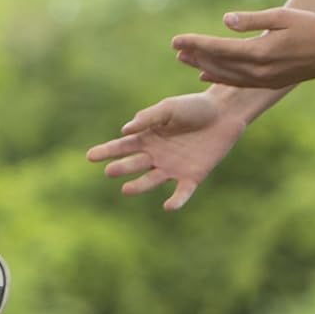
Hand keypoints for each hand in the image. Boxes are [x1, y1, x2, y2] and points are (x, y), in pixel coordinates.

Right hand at [86, 91, 244, 210]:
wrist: (224, 113)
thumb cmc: (194, 107)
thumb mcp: (169, 108)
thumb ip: (148, 118)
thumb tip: (124, 131)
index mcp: (148, 138)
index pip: (122, 147)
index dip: (106, 151)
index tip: (89, 156)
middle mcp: (157, 156)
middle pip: (134, 164)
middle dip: (121, 168)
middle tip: (109, 171)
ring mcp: (173, 168)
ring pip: (152, 181)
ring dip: (139, 186)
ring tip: (126, 189)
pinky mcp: (193, 177)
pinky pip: (182, 192)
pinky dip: (176, 201)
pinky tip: (168, 206)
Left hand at [173, 7, 314, 88]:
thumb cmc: (311, 25)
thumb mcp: (281, 16)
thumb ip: (251, 20)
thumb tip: (225, 20)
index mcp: (261, 52)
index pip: (219, 49)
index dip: (196, 44)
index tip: (176, 40)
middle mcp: (260, 70)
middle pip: (219, 65)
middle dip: (195, 56)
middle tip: (175, 49)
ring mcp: (265, 80)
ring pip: (227, 76)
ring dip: (204, 68)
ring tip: (185, 60)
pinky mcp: (270, 83)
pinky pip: (239, 82)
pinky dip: (221, 78)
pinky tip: (207, 74)